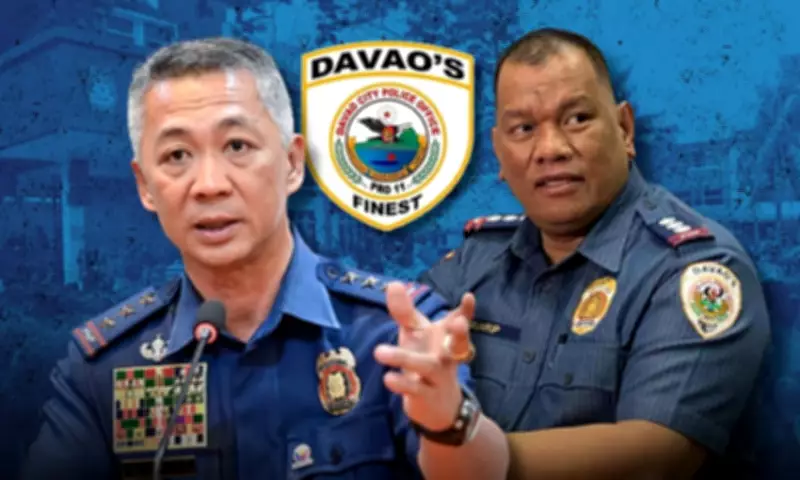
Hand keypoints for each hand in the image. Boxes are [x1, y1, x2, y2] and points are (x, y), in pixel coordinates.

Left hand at [374, 282, 475, 431]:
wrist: (439, 408)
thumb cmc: (426, 359)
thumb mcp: (415, 334)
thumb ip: (404, 311)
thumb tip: (394, 284)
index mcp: (447, 338)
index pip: (461, 321)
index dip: (466, 310)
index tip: (469, 297)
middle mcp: (448, 357)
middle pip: (459, 345)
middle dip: (460, 334)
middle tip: (458, 322)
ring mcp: (439, 378)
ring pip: (427, 367)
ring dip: (404, 358)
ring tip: (379, 351)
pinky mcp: (427, 397)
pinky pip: (415, 389)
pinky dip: (401, 383)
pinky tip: (387, 378)